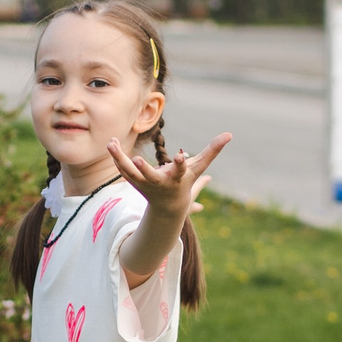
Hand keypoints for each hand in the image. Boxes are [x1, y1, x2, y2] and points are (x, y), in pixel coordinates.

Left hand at [107, 131, 231, 220]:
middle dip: (144, 169)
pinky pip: (123, 170)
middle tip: (137, 160)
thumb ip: (212, 151)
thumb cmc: (185, 183)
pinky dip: (116, 158)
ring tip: (111, 143)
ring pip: (130, 172)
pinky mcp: (134, 183)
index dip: (179, 163)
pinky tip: (111, 143)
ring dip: (120, 158)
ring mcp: (145, 184)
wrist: (168, 207)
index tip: (178, 155)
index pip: (179, 170)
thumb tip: (229, 134)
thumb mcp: (198, 168)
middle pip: (150, 176)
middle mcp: (160, 183)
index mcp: (176, 178)